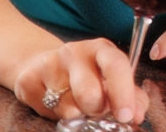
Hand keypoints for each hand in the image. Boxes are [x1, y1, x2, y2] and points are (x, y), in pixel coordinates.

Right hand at [12, 38, 148, 123]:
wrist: (42, 65)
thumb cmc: (87, 75)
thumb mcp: (111, 79)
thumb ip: (130, 95)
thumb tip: (137, 114)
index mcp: (102, 49)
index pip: (116, 65)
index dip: (123, 92)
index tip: (126, 116)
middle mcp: (75, 51)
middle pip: (90, 92)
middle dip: (96, 109)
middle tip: (96, 109)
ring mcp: (49, 64)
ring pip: (68, 107)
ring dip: (76, 114)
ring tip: (76, 105)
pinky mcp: (28, 80)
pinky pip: (47, 111)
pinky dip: (55, 115)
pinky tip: (56, 103)